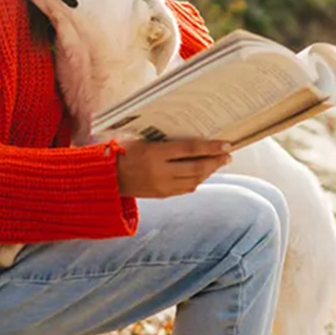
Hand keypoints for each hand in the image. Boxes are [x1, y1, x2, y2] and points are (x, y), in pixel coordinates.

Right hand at [116, 139, 231, 197]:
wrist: (108, 177)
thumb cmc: (124, 152)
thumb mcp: (143, 140)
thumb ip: (166, 141)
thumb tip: (193, 139)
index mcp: (154, 154)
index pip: (189, 150)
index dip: (210, 147)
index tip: (226, 144)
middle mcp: (160, 172)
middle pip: (196, 168)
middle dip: (215, 161)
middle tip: (228, 155)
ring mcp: (162, 186)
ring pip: (194, 180)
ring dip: (209, 171)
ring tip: (217, 163)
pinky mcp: (162, 195)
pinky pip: (185, 189)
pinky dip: (197, 180)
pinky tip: (202, 174)